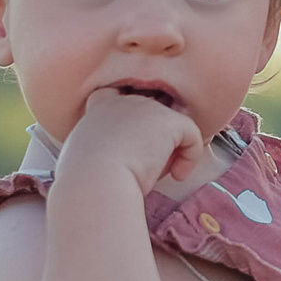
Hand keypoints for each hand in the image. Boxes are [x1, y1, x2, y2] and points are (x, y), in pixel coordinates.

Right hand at [59, 84, 207, 196]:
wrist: (95, 183)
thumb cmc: (88, 181)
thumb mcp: (89, 158)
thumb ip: (107, 147)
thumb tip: (133, 156)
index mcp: (98, 108)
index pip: (120, 98)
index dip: (134, 119)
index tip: (136, 146)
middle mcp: (123, 101)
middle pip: (151, 117)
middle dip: (156, 141)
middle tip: (150, 170)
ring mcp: (145, 107)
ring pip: (172, 128)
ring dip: (171, 152)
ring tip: (161, 174)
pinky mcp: (167, 120)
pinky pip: (192, 135)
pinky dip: (190, 157)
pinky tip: (177, 175)